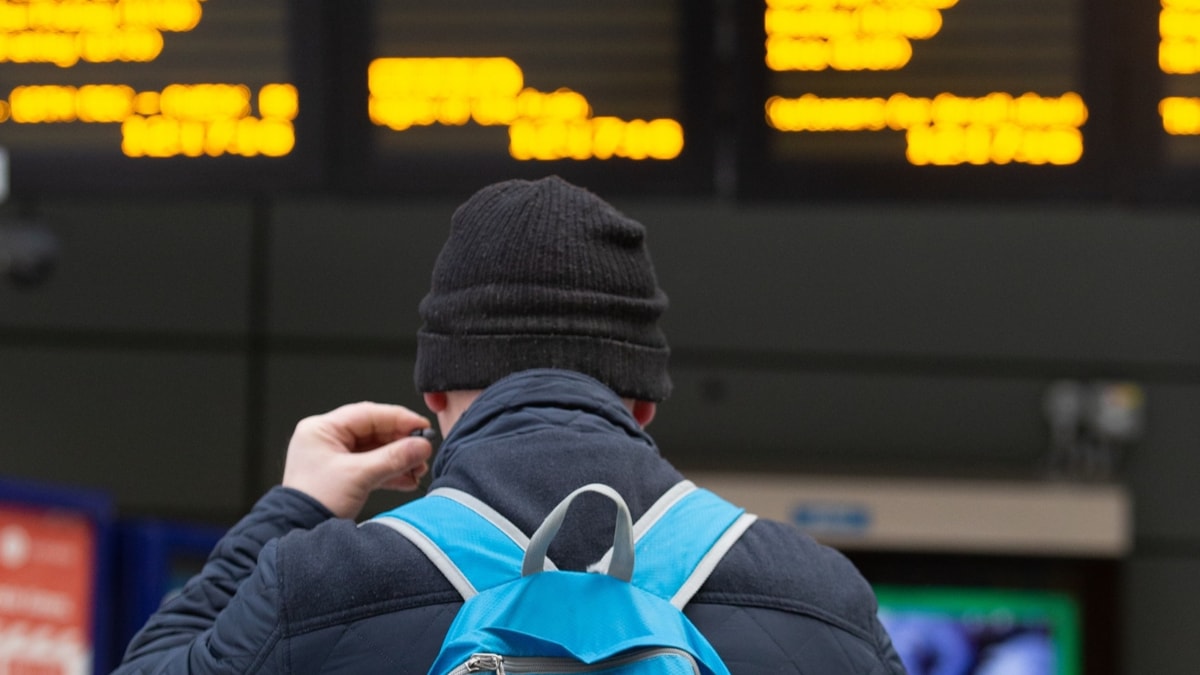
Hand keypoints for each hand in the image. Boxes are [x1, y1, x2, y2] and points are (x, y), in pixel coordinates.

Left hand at [282, 402, 434, 518]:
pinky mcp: (341, 475)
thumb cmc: (314, 501)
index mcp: (322, 429)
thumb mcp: (358, 476)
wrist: (296, 532)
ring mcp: (334, 457)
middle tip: (423, 451)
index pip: (368, 414)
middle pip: (374, 432)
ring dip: (398, 460)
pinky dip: (390, 472)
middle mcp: (327, 439)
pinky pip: (371, 466)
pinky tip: (407, 479)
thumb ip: (393, 458)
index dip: (399, 419)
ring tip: (418, 469)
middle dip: (401, 444)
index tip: (422, 427)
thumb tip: (421, 446)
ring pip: (375, 450)